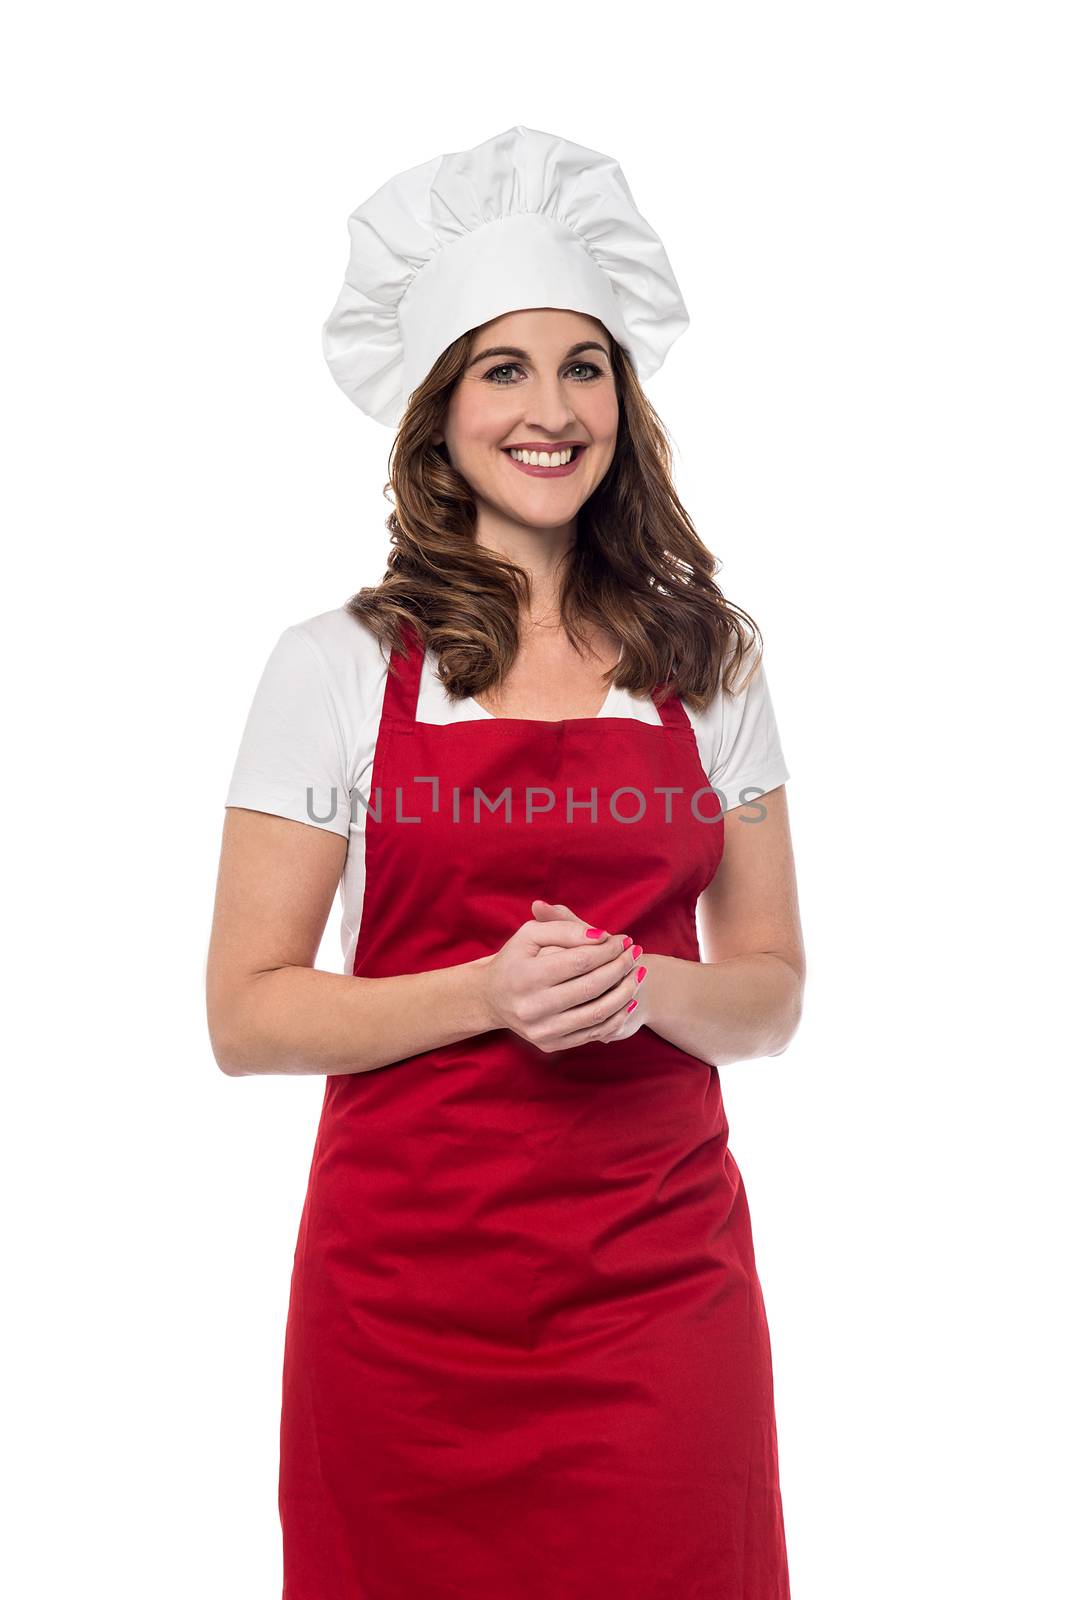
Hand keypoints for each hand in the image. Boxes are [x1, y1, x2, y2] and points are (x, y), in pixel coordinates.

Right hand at [527, 899, 648, 1043]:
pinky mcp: (549, 1044)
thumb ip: (564, 927)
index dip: (608, 949)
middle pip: (591, 987)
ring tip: (639, 973)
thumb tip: (601, 936)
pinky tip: (628, 999)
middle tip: (637, 952)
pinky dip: (615, 1016)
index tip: (624, 939)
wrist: (492, 998)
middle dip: (620, 967)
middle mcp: (531, 1006)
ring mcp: (541, 1029)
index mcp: (525, 975)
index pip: (579, 960)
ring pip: (596, 1014)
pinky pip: (592, 1033)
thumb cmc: (516, 959)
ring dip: (625, 993)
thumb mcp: (530, 934)